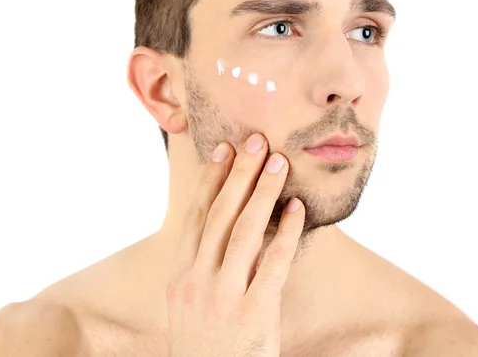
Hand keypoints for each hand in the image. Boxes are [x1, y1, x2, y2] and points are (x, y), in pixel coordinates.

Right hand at [166, 133, 304, 356]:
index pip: (196, 216)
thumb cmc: (203, 346)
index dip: (210, 180)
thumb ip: (199, 266)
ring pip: (246, 231)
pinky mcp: (254, 313)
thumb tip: (220, 225)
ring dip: (263, 192)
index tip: (222, 149)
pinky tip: (297, 208)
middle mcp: (198, 281)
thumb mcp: (186, 304)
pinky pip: (273, 263)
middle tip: (255, 140)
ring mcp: (224, 297)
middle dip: (239, 173)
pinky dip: (287, 232)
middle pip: (221, 214)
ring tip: (278, 162)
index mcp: (180, 275)